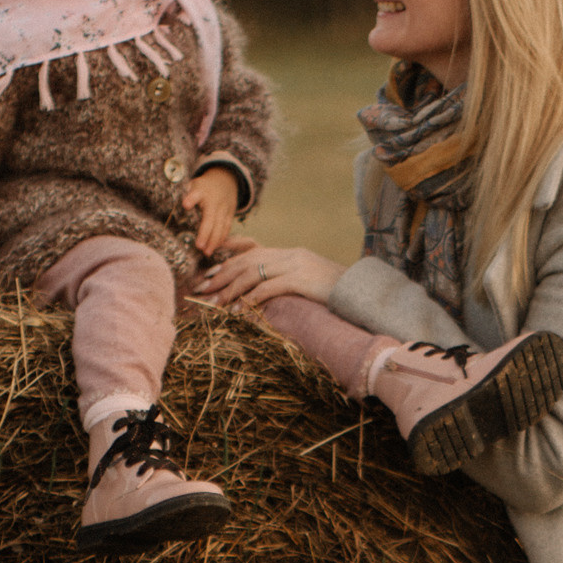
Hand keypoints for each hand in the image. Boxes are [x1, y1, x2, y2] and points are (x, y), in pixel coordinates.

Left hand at [181, 166, 240, 253]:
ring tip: (207, 252)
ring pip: (220, 225)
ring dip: (214, 240)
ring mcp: (223, 208)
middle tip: (199, 246)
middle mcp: (214, 200)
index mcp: (201, 191)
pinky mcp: (230, 214)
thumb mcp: (192, 185)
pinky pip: (226, 227)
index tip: (185, 204)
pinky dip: (222, 238)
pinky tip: (215, 247)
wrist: (225, 180)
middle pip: (210, 218)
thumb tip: (166, 202)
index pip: (195, 194)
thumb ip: (183, 194)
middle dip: (205, 233)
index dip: (191, 199)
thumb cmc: (202, 186)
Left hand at [197, 238, 343, 312]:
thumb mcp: (310, 281)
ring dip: (231, 289)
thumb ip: (289, 280)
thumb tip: (267, 293)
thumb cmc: (336, 291)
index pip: (252, 251)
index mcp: (289, 253)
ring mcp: (295, 265)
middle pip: (246, 261)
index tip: (210, 272)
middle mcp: (289, 255)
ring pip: (252, 273)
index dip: (228, 261)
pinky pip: (268, 287)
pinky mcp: (300, 279)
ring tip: (215, 304)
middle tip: (202, 288)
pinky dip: (250, 299)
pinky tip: (239, 311)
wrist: (360, 290)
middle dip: (222, 275)